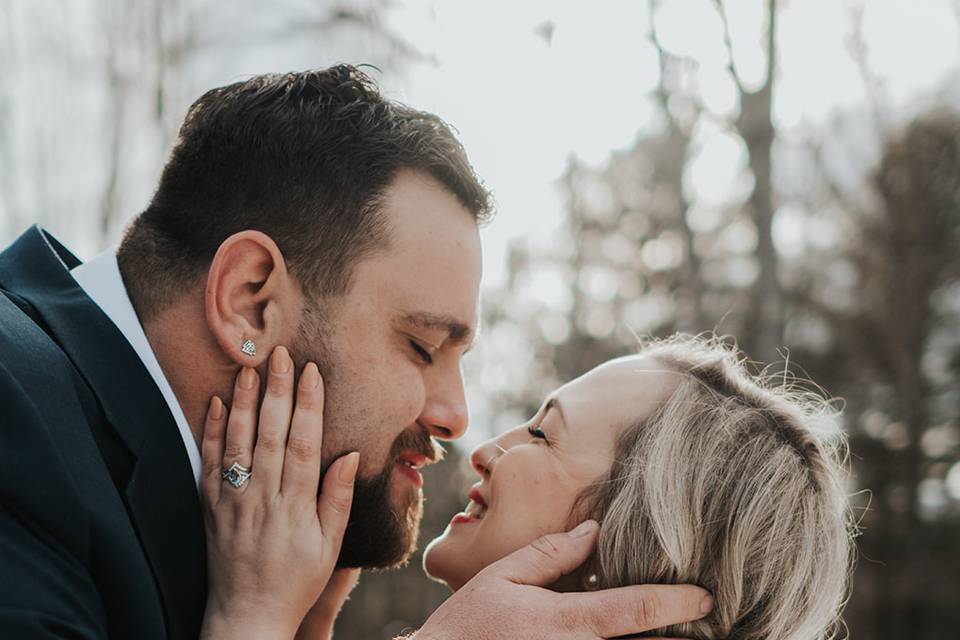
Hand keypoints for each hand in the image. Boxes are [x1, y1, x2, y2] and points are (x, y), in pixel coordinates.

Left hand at [199, 346, 359, 639]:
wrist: (248, 616)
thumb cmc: (297, 580)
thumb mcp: (330, 546)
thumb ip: (337, 498)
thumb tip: (347, 454)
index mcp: (296, 506)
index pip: (303, 444)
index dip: (308, 406)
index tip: (311, 373)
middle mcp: (263, 498)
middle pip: (269, 435)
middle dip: (276, 391)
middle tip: (281, 354)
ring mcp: (233, 502)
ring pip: (237, 443)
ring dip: (243, 403)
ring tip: (248, 368)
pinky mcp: (211, 509)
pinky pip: (209, 464)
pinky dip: (211, 432)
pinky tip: (215, 404)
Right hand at [411, 520, 712, 639]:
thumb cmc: (466, 626)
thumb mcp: (503, 577)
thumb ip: (551, 554)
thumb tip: (593, 530)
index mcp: (566, 621)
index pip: (635, 610)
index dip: (677, 602)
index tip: (706, 596)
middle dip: (678, 636)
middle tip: (708, 624)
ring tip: (678, 634)